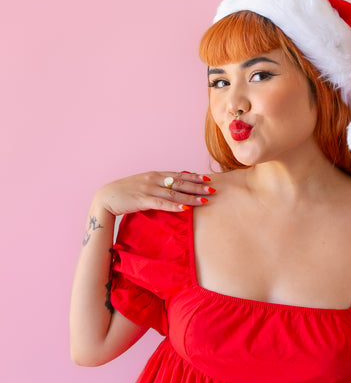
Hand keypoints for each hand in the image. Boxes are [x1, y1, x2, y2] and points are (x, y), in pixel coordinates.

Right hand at [93, 171, 213, 216]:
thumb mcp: (143, 185)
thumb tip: (172, 189)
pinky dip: (174, 206)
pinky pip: (162, 203)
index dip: (193, 176)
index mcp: (154, 174)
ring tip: (204, 200)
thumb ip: (157, 186)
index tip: (207, 178)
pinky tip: (185, 208)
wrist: (105, 197)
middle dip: (197, 186)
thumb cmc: (125, 193)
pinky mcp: (142, 200)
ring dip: (190, 197)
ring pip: (174, 193)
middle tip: (212, 188)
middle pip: (180, 182)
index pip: (178, 174)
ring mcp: (148, 189)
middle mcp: (153, 179)